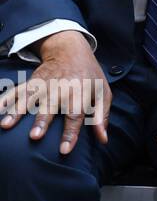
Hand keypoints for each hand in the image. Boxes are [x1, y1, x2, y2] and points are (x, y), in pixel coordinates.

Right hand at [0, 30, 109, 154]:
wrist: (71, 50)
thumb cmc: (90, 76)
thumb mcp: (103, 92)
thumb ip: (101, 116)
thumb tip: (103, 139)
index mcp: (81, 93)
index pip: (76, 115)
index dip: (71, 133)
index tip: (65, 150)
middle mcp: (61, 88)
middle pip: (51, 107)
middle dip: (42, 121)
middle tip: (34, 137)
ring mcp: (44, 84)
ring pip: (30, 99)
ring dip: (17, 112)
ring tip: (6, 125)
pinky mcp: (32, 81)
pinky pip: (17, 91)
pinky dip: (5, 99)